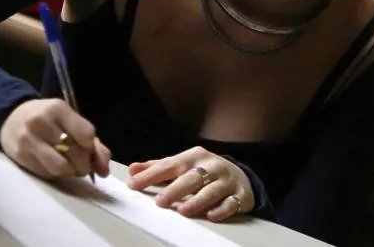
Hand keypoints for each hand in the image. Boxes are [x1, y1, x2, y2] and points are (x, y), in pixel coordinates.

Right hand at [0, 98, 111, 178]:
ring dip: (70, 172)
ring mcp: (29, 140)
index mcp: (58, 109)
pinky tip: (53, 165)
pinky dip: (55, 174)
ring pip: (60, 167)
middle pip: (75, 153)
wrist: (11, 117)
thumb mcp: (69, 120)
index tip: (89, 149)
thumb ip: (92, 142)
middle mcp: (42, 123)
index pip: (86, 134)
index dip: (92, 147)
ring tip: (69, 167)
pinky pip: (46, 173)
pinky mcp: (20, 157)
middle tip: (82, 164)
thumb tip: (104, 170)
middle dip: (85, 164)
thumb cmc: (48, 119)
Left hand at [126, 147, 254, 221]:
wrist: (240, 176)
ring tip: (183, 210)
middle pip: (192, 177)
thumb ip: (158, 168)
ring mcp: (226, 180)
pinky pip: (231, 203)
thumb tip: (133, 170)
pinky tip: (211, 215)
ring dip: (197, 200)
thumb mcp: (183, 165)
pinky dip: (222, 209)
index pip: (170, 165)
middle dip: (175, 189)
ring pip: (212, 190)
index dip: (151, 175)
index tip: (133, 184)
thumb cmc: (204, 171)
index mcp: (194, 156)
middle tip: (160, 201)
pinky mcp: (239, 195)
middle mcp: (211, 166)